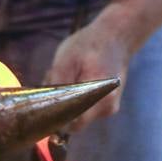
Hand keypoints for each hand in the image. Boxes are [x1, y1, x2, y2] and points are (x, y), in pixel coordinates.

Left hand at [44, 16, 132, 130]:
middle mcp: (107, 108)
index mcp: (100, 98)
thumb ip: (57, 85)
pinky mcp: (107, 104)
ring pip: (80, 114)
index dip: (57, 118)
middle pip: (75, 120)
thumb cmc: (90, 44)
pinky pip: (86, 108)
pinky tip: (76, 78)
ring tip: (67, 75)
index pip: (74, 124)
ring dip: (68, 100)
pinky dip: (77, 97)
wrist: (116, 36)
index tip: (45, 104)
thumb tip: (47, 107)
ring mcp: (109, 108)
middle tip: (54, 80)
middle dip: (60, 105)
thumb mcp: (66, 60)